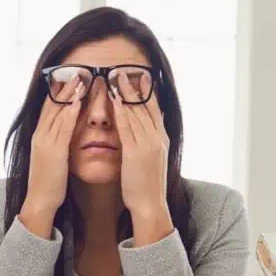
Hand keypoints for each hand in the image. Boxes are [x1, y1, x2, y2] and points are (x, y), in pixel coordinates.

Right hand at [19, 77, 83, 237]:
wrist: (40, 201)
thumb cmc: (50, 183)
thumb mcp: (53, 158)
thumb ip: (58, 143)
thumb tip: (67, 133)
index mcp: (40, 136)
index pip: (49, 107)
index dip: (59, 90)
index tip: (70, 76)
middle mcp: (40, 135)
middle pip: (52, 105)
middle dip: (64, 86)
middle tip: (76, 69)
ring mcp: (45, 143)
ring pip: (57, 112)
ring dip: (69, 94)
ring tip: (81, 78)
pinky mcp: (53, 152)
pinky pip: (62, 128)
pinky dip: (69, 113)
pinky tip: (78, 101)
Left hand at [111, 72, 173, 244]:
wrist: (151, 206)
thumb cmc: (147, 186)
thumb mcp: (153, 159)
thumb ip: (151, 141)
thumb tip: (150, 126)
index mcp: (162, 139)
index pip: (154, 108)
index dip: (146, 91)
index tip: (140, 76)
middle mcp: (157, 138)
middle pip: (146, 106)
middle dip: (135, 86)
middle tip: (126, 69)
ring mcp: (148, 144)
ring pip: (137, 113)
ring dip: (126, 93)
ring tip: (117, 76)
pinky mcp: (136, 153)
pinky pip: (127, 127)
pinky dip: (121, 111)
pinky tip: (114, 99)